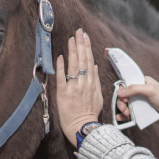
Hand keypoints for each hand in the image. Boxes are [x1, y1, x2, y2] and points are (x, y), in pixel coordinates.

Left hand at [56, 28, 102, 147]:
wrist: (82, 127)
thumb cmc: (89, 113)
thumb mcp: (97, 96)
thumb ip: (95, 80)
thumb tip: (94, 66)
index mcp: (92, 83)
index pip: (89, 61)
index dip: (87, 47)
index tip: (85, 36)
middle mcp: (84, 83)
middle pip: (83, 60)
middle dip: (81, 44)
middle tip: (78, 31)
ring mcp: (74, 88)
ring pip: (74, 66)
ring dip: (73, 51)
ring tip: (71, 39)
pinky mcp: (64, 94)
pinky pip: (63, 79)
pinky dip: (62, 67)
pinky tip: (61, 57)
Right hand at [116, 76, 158, 132]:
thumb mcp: (150, 90)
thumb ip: (134, 89)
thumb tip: (119, 92)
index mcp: (142, 83)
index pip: (126, 84)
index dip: (122, 91)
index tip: (123, 98)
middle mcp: (140, 92)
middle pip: (124, 96)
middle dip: (121, 103)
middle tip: (124, 109)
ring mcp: (140, 103)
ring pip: (125, 105)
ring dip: (122, 110)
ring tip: (126, 115)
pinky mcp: (142, 112)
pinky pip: (130, 114)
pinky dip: (124, 116)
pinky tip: (121, 119)